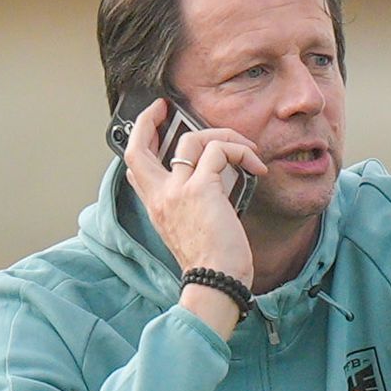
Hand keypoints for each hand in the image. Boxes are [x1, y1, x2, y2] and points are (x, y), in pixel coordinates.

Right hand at [122, 99, 264, 327]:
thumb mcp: (191, 232)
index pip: (134, 166)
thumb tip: (214, 180)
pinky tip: (257, 167)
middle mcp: (160, 196)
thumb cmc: (212, 265)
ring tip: (246, 150)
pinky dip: (241, 151)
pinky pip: (220, 150)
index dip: (139, 139)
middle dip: (148, 119)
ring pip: (192, 138)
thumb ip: (192, 205)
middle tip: (167, 107)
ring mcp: (178, 191)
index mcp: (156, 207)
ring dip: (224, 136)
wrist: (216, 284)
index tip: (154, 123)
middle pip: (137, 146)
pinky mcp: (202, 188)